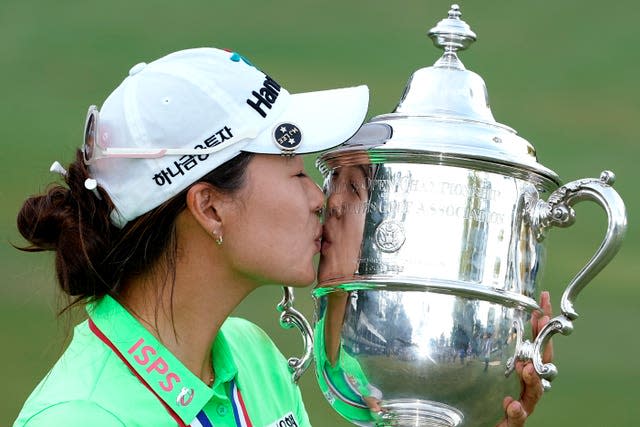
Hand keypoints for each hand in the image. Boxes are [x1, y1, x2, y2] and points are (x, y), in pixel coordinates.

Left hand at [496, 291, 553, 426]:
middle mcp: (527, 385)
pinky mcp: (514, 421)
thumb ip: (494, 344)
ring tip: (526, 368)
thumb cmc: (488, 394)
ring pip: (536, 391)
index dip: (542, 322)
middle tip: (541, 325)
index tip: (543, 300)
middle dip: (544, 345)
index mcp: (524, 367)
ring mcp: (524, 403)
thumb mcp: (491, 365)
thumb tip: (491, 311)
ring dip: (533, 379)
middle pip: (543, 363)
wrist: (482, 421)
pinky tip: (512, 404)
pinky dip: (517, 411)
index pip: (536, 342)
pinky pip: (519, 417)